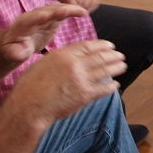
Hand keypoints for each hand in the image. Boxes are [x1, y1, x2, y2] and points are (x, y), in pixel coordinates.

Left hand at [0, 3, 88, 62]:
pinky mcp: (54, 17)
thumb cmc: (14, 48)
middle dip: (59, 9)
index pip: (32, 18)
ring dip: (69, 8)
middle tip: (71, 9)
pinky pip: (64, 12)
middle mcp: (35, 15)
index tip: (46, 15)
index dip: (39, 16)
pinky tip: (84, 12)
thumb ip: (15, 52)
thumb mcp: (13, 52)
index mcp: (24, 23)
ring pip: (58, 8)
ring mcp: (46, 14)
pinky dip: (73, 11)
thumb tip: (16, 54)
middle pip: (48, 10)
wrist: (18, 41)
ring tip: (83, 11)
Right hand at [1, 40, 126, 125]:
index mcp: (63, 55)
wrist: (29, 107)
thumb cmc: (30, 87)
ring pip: (105, 71)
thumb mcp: (42, 64)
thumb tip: (71, 57)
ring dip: (116, 67)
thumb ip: (59, 59)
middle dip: (113, 55)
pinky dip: (112, 86)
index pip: (88, 46)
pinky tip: (116, 85)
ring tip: (123, 66)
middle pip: (100, 57)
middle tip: (120, 55)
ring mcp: (81, 80)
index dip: (102, 45)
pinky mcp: (85, 96)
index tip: (110, 45)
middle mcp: (75, 65)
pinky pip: (103, 89)